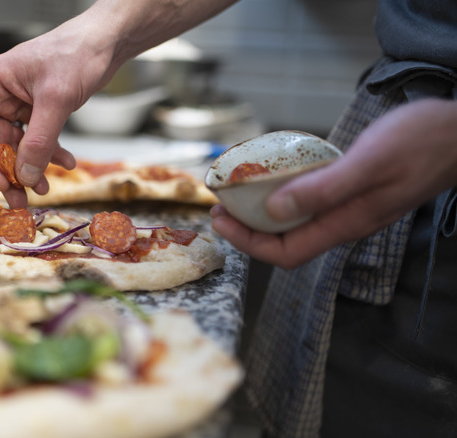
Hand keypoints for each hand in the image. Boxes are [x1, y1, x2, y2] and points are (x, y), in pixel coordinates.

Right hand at [0, 15, 116, 207]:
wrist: (106, 42)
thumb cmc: (77, 54)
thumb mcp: (56, 100)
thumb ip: (38, 141)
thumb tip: (24, 176)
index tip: (4, 183)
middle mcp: (1, 94)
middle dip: (10, 171)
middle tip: (21, 199)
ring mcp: (20, 102)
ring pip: (17, 145)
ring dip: (31, 167)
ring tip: (45, 188)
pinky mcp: (39, 108)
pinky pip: (37, 139)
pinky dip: (49, 153)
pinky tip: (66, 163)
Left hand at [211, 98, 456, 268]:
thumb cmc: (422, 143)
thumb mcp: (368, 163)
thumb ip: (323, 190)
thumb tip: (275, 212)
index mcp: (346, 223)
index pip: (286, 253)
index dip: (248, 243)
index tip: (221, 220)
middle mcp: (345, 222)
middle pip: (286, 242)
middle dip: (248, 229)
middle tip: (220, 205)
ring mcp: (350, 208)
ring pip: (297, 223)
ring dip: (263, 213)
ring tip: (238, 193)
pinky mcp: (354, 192)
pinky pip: (311, 203)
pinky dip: (285, 196)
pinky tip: (275, 177)